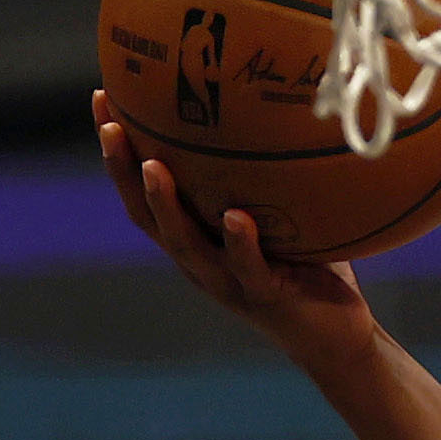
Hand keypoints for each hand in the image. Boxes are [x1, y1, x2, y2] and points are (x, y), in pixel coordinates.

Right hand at [93, 90, 387, 371]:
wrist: (336, 339)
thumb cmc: (310, 268)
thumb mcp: (281, 215)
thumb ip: (266, 175)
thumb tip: (273, 103)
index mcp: (195, 240)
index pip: (142, 193)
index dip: (118, 152)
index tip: (104, 100)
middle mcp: (200, 261)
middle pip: (146, 215)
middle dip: (122, 169)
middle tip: (110, 123)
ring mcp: (229, 282)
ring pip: (186, 244)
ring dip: (166, 204)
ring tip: (153, 165)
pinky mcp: (267, 297)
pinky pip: (249, 269)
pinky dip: (240, 243)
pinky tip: (235, 217)